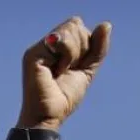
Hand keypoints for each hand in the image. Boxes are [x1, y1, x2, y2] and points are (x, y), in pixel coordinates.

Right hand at [17, 16, 112, 130]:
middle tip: (68, 68)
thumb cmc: (64, 97)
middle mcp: (45, 45)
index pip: (77, 25)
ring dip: (73, 53)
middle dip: (81, 47)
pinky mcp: (32, 55)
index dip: (86, 42)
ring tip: (61, 71)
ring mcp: (38, 48)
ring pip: (69, 30)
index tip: (76, 65)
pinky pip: (61, 41)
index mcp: (56, 46)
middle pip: (74, 24)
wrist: (49, 116)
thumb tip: (106, 25)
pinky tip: (55, 72)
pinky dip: (66, 57)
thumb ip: (98, 48)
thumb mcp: (88, 68)